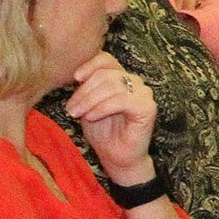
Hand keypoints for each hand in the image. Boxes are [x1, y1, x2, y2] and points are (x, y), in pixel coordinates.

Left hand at [66, 53, 156, 178]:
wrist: (117, 159)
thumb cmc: (104, 134)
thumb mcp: (88, 106)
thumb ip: (86, 89)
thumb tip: (75, 74)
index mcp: (121, 78)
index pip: (106, 59)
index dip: (89, 65)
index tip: (74, 78)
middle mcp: (134, 82)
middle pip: (105, 74)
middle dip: (84, 91)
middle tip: (71, 108)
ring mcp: (143, 93)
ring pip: (112, 86)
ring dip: (90, 100)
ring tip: (78, 114)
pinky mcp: (147, 107)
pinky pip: (121, 100)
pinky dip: (102, 108)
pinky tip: (91, 117)